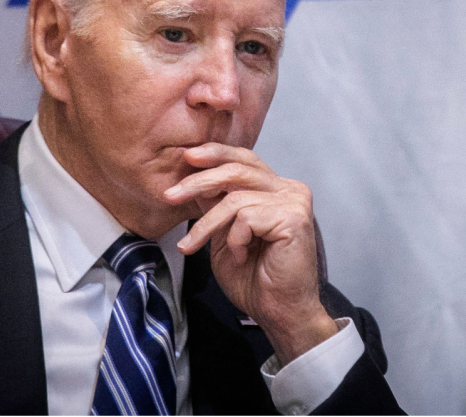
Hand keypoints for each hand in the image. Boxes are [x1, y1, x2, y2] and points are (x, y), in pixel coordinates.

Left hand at [164, 143, 336, 363]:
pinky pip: (246, 217)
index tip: (187, 157)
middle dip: (199, 181)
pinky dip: (234, 239)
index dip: (216, 154)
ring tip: (192, 246)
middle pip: (238, 170)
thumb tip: (194, 178)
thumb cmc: (255, 278)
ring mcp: (295, 201)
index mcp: (277, 189)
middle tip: (170, 196)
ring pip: (236, 198)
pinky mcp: (294, 218)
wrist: (278, 312)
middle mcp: (290, 189)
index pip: (245, 160)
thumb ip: (217, 205)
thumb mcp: (225, 234)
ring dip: (206, 225)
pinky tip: (240, 257)